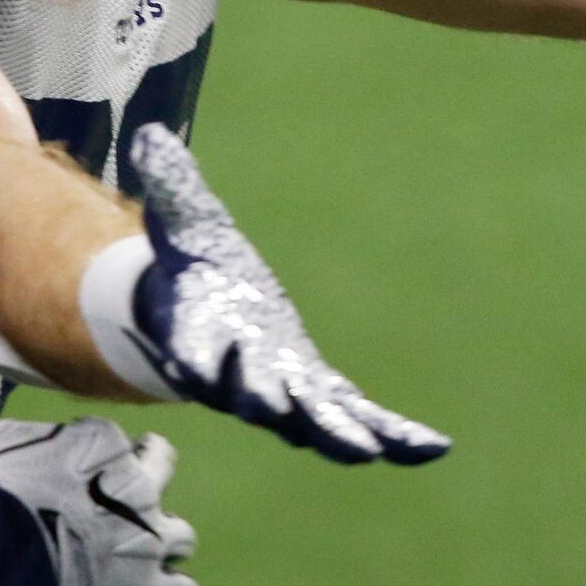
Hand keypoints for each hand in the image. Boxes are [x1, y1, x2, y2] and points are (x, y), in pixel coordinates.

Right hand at [0, 418, 198, 585]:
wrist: (6, 555)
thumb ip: (27, 438)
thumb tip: (31, 444)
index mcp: (106, 443)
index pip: (117, 441)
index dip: (100, 456)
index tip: (82, 470)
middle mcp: (140, 486)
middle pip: (161, 473)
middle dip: (146, 482)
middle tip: (124, 500)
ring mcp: (149, 539)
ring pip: (182, 536)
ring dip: (165, 540)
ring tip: (143, 550)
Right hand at [127, 125, 450, 465]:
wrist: (203, 315)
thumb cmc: (192, 264)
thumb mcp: (181, 220)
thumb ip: (172, 185)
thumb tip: (149, 135)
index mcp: (197, 335)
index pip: (189, 350)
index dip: (192, 355)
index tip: (190, 363)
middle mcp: (238, 375)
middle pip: (248, 396)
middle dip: (258, 399)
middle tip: (267, 406)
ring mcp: (283, 392)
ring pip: (309, 424)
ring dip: (337, 436)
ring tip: (366, 450)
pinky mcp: (319, 395)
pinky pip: (359, 420)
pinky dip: (394, 437)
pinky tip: (436, 447)